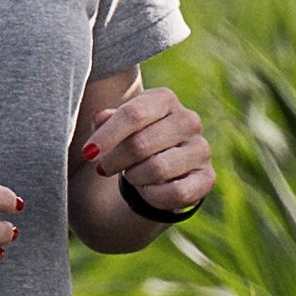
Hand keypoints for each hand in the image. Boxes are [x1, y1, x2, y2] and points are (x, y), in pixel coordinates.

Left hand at [71, 78, 218, 247]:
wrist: (160, 169)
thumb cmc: (132, 140)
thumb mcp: (115, 127)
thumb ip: (105, 121)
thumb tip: (100, 119)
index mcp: (165, 99)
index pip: (133, 114)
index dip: (107, 136)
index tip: (88, 153)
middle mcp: (188, 120)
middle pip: (141, 144)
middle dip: (115, 161)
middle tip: (105, 168)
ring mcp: (201, 149)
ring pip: (157, 169)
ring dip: (134, 178)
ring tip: (131, 175)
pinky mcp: (208, 177)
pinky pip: (176, 193)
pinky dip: (153, 196)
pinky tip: (147, 190)